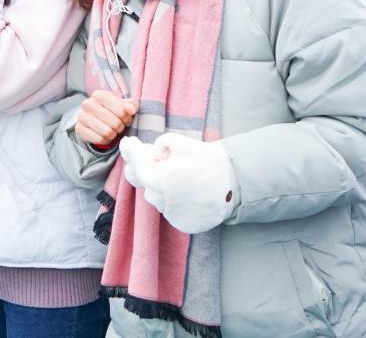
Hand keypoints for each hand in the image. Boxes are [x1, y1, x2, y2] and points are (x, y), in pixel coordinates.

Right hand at [74, 90, 137, 145]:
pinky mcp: (79, 129)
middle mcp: (88, 104)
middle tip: (118, 126)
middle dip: (120, 127)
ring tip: (112, 130)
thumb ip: (131, 105)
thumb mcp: (124, 104)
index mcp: (99, 95)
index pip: (121, 111)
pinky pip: (98, 139)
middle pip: (115, 123)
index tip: (124, 117)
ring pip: (107, 132)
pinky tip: (104, 135)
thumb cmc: (112, 110)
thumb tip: (130, 110)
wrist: (94, 117)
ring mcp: (81, 116)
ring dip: (113, 134)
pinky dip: (105, 140)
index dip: (126, 118)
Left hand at [120, 134, 237, 233]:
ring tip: (174, 173)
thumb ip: (160, 144)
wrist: (237, 182)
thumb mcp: (181, 142)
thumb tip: (153, 152)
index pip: (136, 165)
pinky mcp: (183, 224)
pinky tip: (183, 189)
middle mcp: (162, 200)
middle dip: (143, 166)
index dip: (131, 151)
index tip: (128, 142)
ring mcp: (173, 214)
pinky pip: (169, 209)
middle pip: (141, 181)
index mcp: (159, 179)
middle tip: (150, 155)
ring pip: (155, 196)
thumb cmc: (209, 160)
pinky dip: (171, 199)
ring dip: (158, 184)